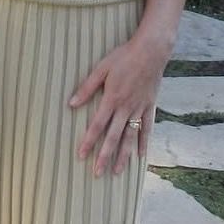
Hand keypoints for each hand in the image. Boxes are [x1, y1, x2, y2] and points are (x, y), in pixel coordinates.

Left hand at [66, 30, 168, 176]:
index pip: (97, 126)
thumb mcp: (101, 68)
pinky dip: (144, 142)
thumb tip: (71, 104)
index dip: (88, 141)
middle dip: (104, 156)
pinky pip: (147, 128)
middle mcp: (126, 108)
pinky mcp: (150, 106)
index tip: (81, 156)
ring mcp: (140, 108)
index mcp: (112, 99)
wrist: (151, 51)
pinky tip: (141, 156)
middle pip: (113, 137)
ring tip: (117, 171)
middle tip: (97, 173)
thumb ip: (87, 88)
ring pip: (131, 137)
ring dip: (124, 155)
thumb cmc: (124, 56)